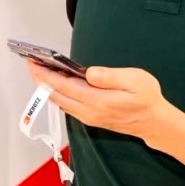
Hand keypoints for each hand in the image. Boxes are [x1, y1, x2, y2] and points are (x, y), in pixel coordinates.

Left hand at [27, 60, 171, 143]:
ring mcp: (88, 117)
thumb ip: (110, 77)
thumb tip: (89, 73)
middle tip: (30, 63)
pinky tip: (55, 83)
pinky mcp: (90, 118)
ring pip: (60, 102)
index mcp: (97, 101)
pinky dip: (57, 94)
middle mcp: (88, 111)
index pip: (63, 86)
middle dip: (41, 79)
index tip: (33, 62)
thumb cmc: (147, 99)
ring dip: (47, 87)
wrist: (154, 123)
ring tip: (39, 70)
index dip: (46, 75)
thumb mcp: (136, 81)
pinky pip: (67, 106)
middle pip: (56, 95)